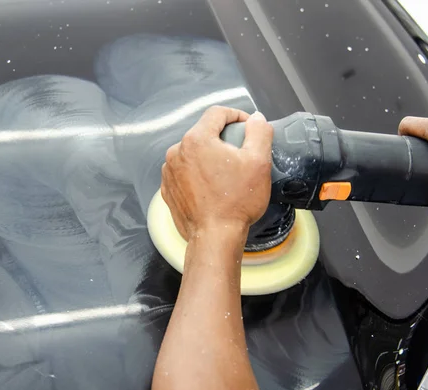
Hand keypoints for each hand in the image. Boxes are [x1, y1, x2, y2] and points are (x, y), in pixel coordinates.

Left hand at [161, 106, 273, 239]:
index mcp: (196, 139)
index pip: (216, 113)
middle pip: (203, 133)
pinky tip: (212, 188)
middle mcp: (177, 152)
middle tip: (241, 154)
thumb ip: (259, 132)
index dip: (236, 115)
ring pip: (193, 153)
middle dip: (222, 139)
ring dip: (208, 157)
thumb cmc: (236, 202)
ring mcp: (169, 172)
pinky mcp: (168, 189)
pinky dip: (197, 174)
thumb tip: (256, 119)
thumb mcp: (258, 161)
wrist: (215, 237)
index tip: (247, 126)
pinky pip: (184, 172)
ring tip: (226, 174)